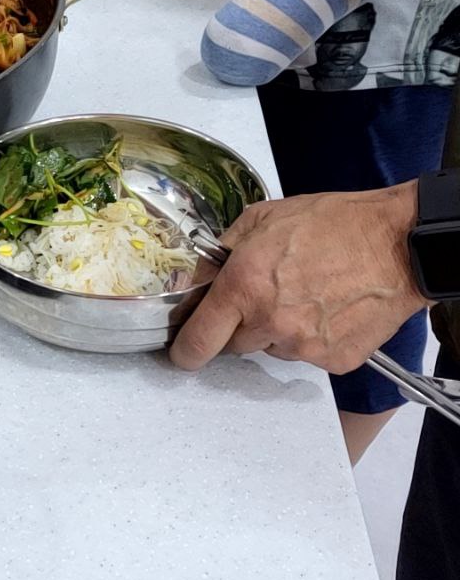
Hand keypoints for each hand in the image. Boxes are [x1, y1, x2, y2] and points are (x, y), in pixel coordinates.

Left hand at [169, 183, 427, 373]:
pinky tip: (327, 308)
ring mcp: (304, 345)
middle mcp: (270, 321)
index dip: (186, 350)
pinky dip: (310, 338)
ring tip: (304, 294)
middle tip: (262, 297)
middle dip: (238, 327)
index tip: (182, 353)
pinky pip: (306, 355)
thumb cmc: (332, 223)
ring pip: (271, 349)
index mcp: (244, 287)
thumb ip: (221, 254)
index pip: (199, 340)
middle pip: (233, 346)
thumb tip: (197, 279)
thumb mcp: (261, 219)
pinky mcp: (335, 359)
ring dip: (276, 331)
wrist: (398, 243)